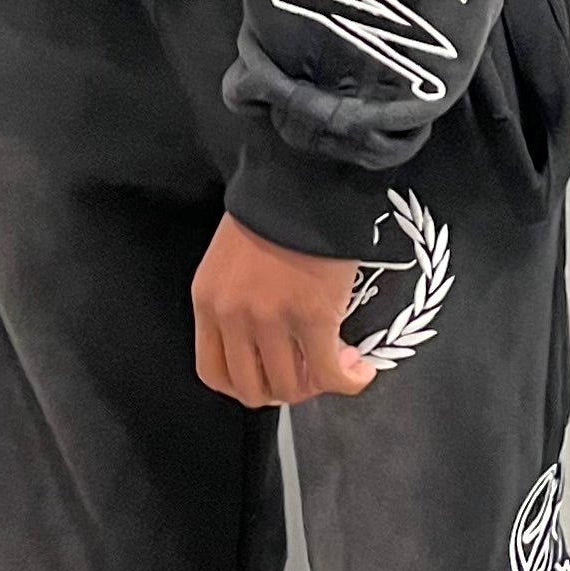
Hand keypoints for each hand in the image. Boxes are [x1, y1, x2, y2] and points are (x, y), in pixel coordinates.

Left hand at [192, 214, 375, 408]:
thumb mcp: (232, 261)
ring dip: (318, 383)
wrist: (303, 181)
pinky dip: (348, 381)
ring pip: (291, 386)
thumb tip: (268, 342)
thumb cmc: (272, 213)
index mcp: (208, 302)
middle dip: (285, 389)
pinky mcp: (313, 318)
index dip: (245, 386)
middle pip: (253, 388)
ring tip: (339, 361)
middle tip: (309, 371)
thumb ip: (237, 302)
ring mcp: (271, 321)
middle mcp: (233, 317)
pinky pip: (329, 373)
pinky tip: (361, 371)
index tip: (270, 378)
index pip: (213, 372)